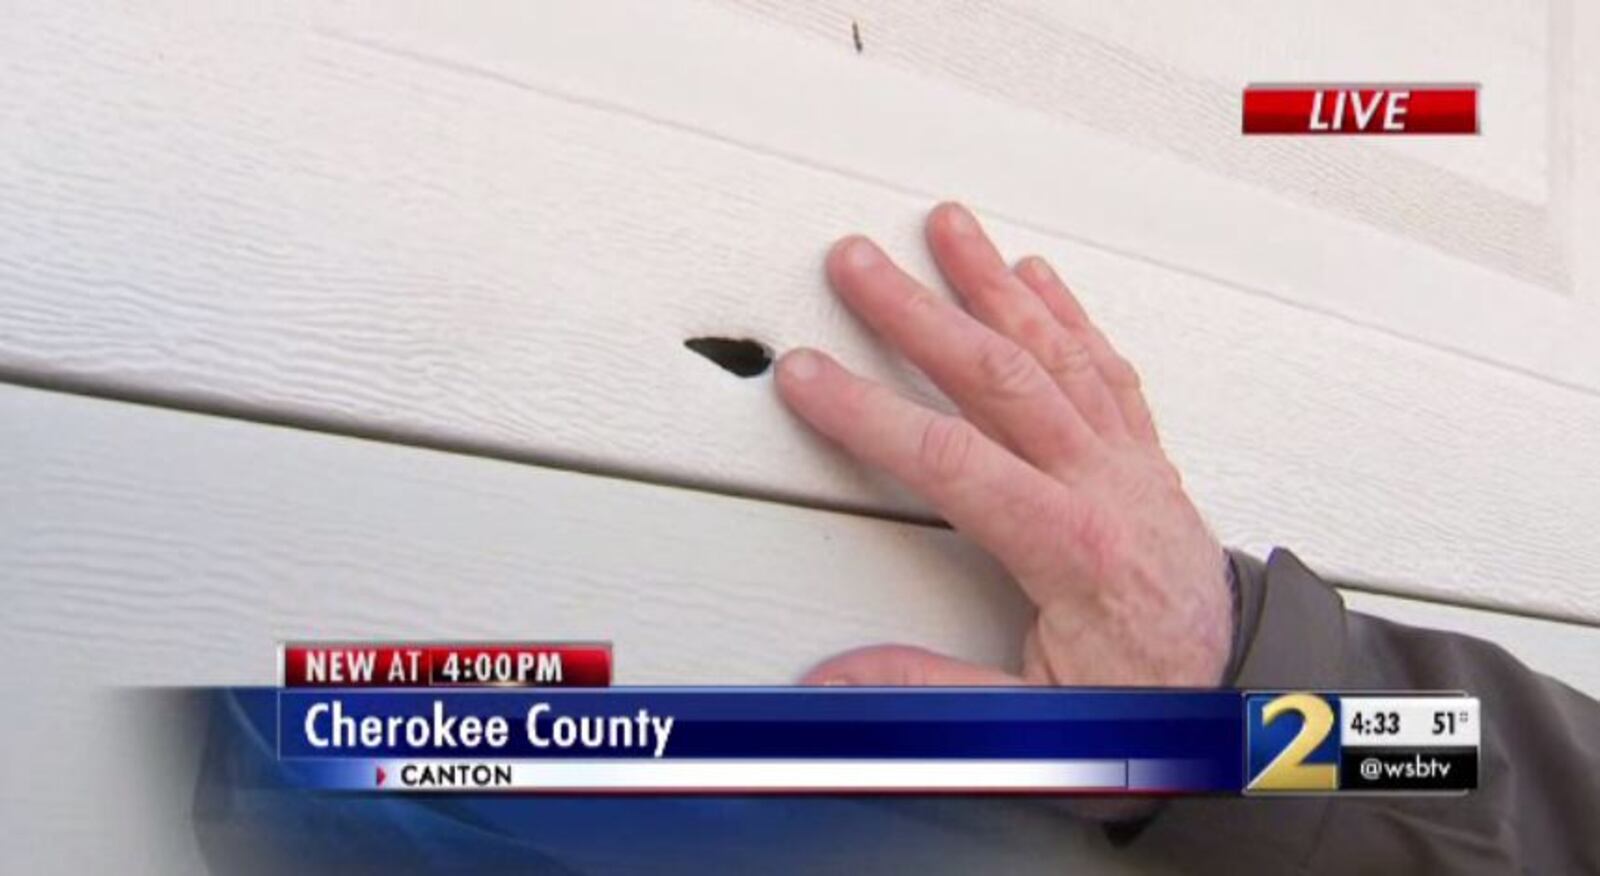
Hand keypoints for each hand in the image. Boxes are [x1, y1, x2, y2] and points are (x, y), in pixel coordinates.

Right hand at [776, 203, 1231, 687]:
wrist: (1249, 696)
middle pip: (999, 375)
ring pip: (1055, 351)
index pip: (950, 458)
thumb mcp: (1037, 724)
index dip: (869, 413)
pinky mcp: (1145, 458)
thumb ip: (932, 692)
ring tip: (949, 228)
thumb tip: (839, 678)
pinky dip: (1068, 314)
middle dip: (918, 312)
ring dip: (993, 284)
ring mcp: (1130, 463)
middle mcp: (1105, 486)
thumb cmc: (1155, 706)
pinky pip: (1106, 367)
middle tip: (858, 264)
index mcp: (1070, 546)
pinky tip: (1036, 278)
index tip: (809, 378)